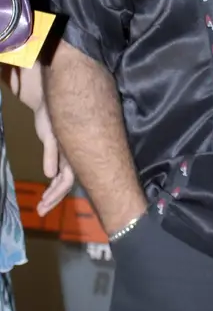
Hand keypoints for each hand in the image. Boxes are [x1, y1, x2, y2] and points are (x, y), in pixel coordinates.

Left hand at [34, 100, 74, 215]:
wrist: (51, 99)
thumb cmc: (51, 113)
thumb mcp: (49, 133)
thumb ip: (51, 152)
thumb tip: (50, 174)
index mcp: (72, 152)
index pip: (67, 179)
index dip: (57, 193)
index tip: (46, 203)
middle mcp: (72, 155)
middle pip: (66, 183)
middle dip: (54, 198)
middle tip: (41, 211)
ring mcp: (67, 155)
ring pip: (63, 179)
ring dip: (53, 194)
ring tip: (41, 207)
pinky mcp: (61, 152)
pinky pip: (60, 173)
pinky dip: (53, 184)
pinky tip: (46, 192)